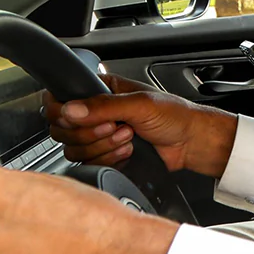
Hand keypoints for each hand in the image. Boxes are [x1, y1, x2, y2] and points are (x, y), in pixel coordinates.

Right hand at [43, 74, 236, 177]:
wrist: (192, 142)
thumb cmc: (175, 116)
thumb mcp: (140, 104)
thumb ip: (103, 106)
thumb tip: (71, 109)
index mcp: (102, 89)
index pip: (61, 99)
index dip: (64, 112)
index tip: (80, 117)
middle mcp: (96, 112)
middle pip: (63, 128)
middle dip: (92, 132)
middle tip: (117, 126)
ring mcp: (99, 136)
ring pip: (75, 148)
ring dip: (103, 146)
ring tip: (128, 137)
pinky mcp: (105, 155)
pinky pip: (89, 163)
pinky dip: (109, 159)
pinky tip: (128, 152)